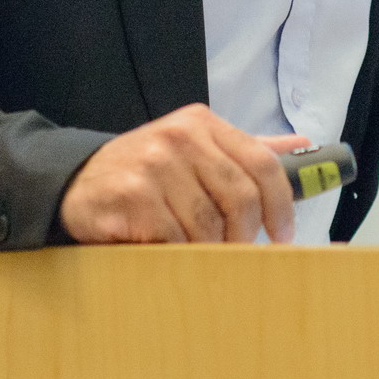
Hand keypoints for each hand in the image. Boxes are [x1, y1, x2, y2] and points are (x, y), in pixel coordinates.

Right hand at [57, 103, 308, 244]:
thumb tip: (301, 145)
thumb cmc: (146, 172)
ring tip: (197, 254)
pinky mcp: (133, 195)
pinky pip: (175, 240)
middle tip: (238, 253)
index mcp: (201, 123)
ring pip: (208, 224)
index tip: (282, 234)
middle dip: (244, 234)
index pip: (262, 162)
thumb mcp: (194, 150)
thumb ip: (245, 150)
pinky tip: (168, 253)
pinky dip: (178, 255)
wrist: (77, 182)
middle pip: (239, 197)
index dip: (280, 204)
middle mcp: (179, 137)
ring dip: (209, 250)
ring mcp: (155, 165)